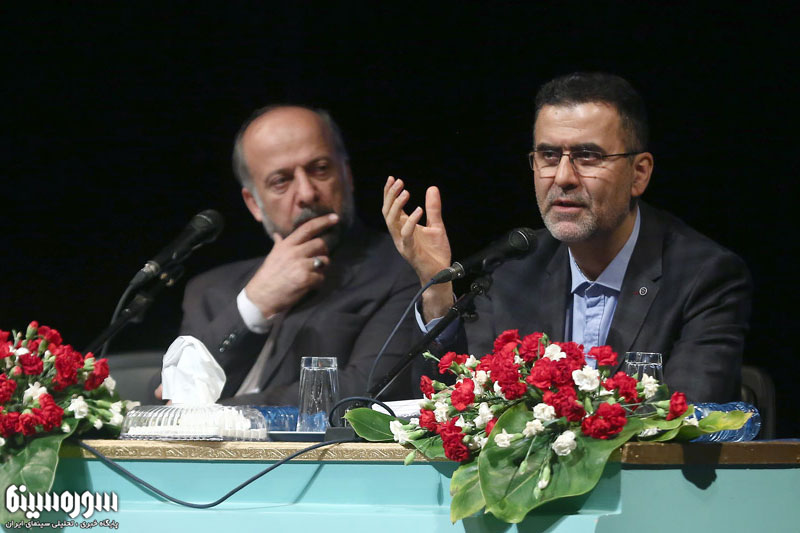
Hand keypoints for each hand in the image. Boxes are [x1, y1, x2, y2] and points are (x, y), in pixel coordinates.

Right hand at [245, 213, 338, 317]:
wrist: (261, 297)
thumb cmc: (268, 276)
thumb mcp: (272, 256)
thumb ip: (279, 244)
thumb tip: (278, 234)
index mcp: (287, 245)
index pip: (308, 228)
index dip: (323, 222)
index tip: (335, 218)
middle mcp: (294, 252)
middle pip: (321, 244)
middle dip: (323, 251)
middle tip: (317, 259)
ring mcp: (301, 265)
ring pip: (324, 261)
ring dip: (322, 268)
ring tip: (312, 273)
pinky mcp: (306, 279)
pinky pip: (322, 277)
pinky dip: (318, 282)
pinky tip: (309, 285)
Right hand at [382, 176, 452, 319]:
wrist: (442, 273)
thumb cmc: (436, 252)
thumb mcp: (436, 225)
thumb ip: (433, 209)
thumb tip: (432, 188)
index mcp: (403, 228)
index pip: (391, 208)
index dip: (389, 194)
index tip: (392, 178)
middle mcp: (399, 234)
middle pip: (387, 212)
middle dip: (390, 196)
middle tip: (398, 182)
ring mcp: (403, 243)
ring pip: (392, 222)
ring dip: (397, 206)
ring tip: (405, 192)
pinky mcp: (410, 251)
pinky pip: (406, 235)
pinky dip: (411, 221)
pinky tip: (418, 210)